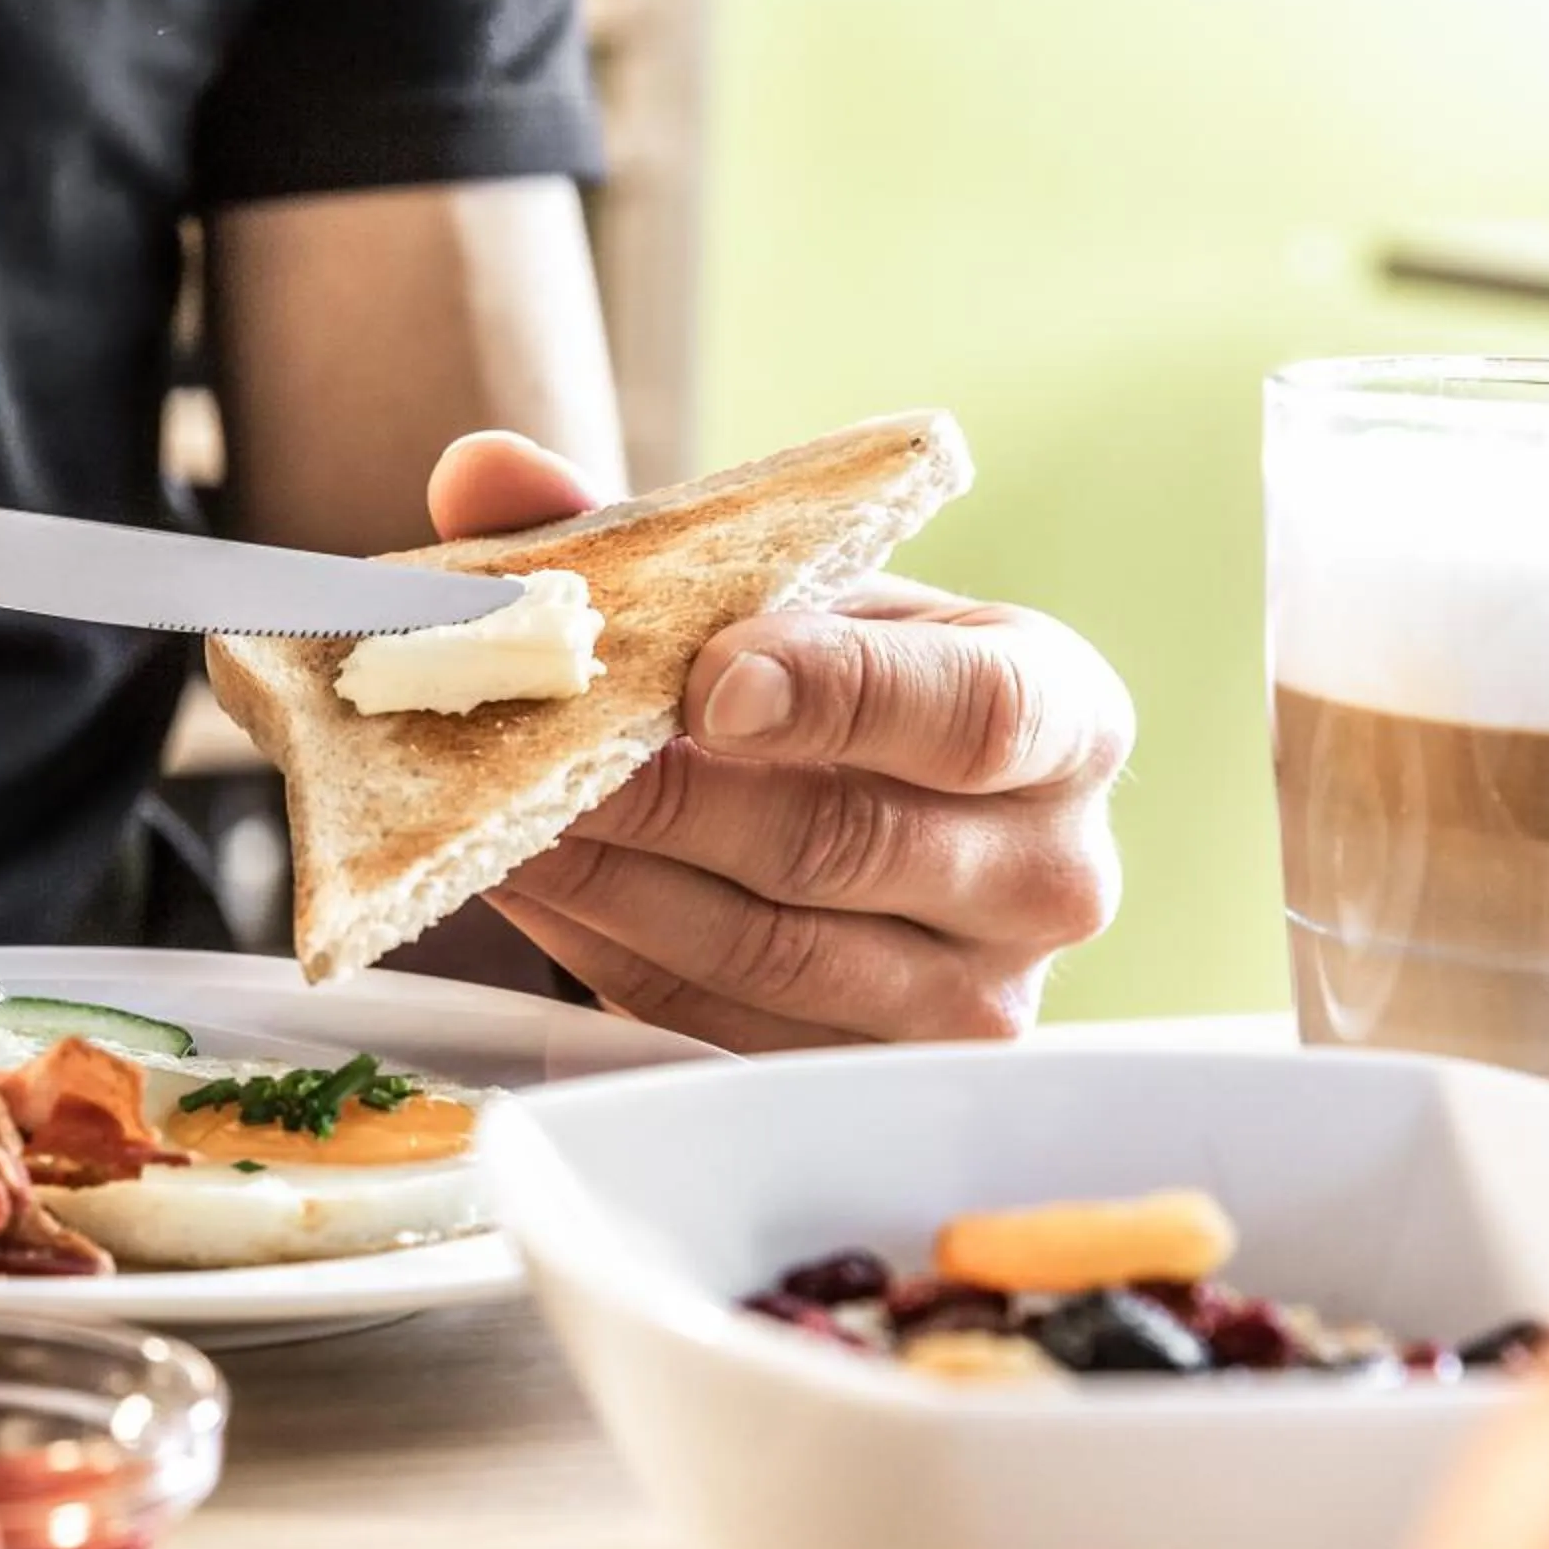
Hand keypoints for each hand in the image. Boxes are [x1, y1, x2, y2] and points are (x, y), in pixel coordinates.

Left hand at [433, 432, 1133, 1048]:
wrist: (871, 825)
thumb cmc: (833, 690)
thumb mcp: (785, 601)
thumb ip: (648, 537)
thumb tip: (485, 474)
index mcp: (1063, 718)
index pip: (975, 711)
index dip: (837, 693)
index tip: (707, 678)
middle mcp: (1052, 874)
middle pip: (843, 844)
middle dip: (667, 797)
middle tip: (539, 753)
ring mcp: (973, 1002)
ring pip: (765, 951)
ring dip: (609, 880)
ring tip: (495, 816)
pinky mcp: (865, 1074)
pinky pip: (713, 1021)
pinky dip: (600, 947)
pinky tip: (522, 882)